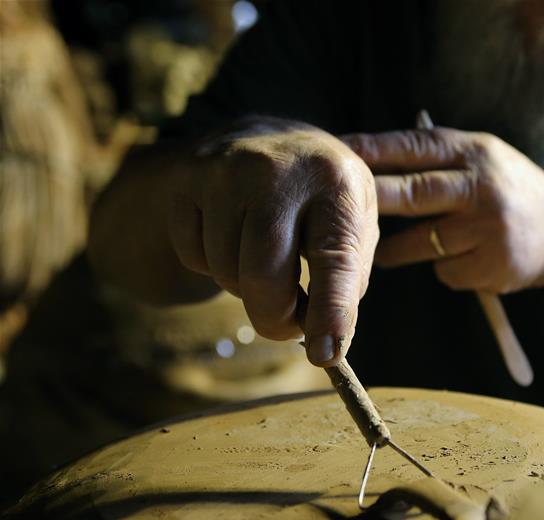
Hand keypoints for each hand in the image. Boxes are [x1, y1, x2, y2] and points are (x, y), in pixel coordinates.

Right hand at [168, 120, 377, 365]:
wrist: (269, 139)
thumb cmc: (321, 199)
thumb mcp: (353, 227)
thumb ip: (346, 285)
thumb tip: (327, 347)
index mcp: (336, 182)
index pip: (333, 258)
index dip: (330, 312)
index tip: (325, 355)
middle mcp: (279, 170)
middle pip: (264, 274)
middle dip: (275, 319)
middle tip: (288, 326)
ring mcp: (226, 171)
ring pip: (226, 271)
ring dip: (246, 290)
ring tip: (267, 264)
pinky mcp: (188, 180)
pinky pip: (194, 256)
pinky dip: (214, 266)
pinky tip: (235, 241)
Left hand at [343, 128, 543, 293]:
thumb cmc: (509, 190)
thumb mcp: (484, 158)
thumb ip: (439, 157)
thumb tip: (369, 158)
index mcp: (476, 153)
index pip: (416, 147)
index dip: (375, 150)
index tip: (339, 152)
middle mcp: (483, 189)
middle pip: (415, 193)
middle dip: (373, 199)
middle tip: (337, 207)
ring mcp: (489, 230)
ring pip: (422, 242)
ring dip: (394, 249)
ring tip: (381, 251)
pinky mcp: (492, 266)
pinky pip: (445, 270)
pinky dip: (444, 267)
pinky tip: (464, 258)